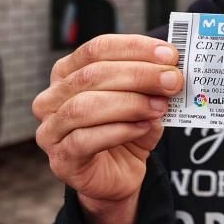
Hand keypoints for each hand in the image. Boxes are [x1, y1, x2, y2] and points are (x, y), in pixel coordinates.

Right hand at [32, 34, 180, 202]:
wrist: (119, 175)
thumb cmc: (128, 129)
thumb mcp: (145, 99)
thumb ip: (153, 84)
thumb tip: (172, 72)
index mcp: (68, 71)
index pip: (98, 48)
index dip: (135, 48)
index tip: (169, 55)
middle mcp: (52, 97)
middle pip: (93, 74)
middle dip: (139, 75)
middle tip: (172, 80)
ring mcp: (51, 129)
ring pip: (85, 106)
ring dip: (130, 103)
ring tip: (160, 106)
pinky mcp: (61, 159)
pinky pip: (86, 139)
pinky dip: (120, 131)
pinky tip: (143, 127)